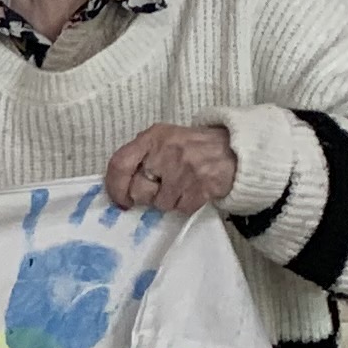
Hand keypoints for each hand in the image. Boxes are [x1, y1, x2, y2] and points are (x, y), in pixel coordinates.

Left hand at [102, 123, 234, 214]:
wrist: (233, 150)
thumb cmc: (192, 146)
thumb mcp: (163, 139)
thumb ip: (140, 155)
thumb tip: (119, 184)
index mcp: (152, 138)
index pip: (119, 164)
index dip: (114, 187)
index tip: (120, 199)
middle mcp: (166, 153)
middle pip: (138, 190)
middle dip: (145, 196)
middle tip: (158, 188)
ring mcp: (184, 171)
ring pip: (160, 204)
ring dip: (167, 200)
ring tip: (180, 185)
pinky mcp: (200, 188)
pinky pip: (180, 209)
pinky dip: (184, 204)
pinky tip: (192, 190)